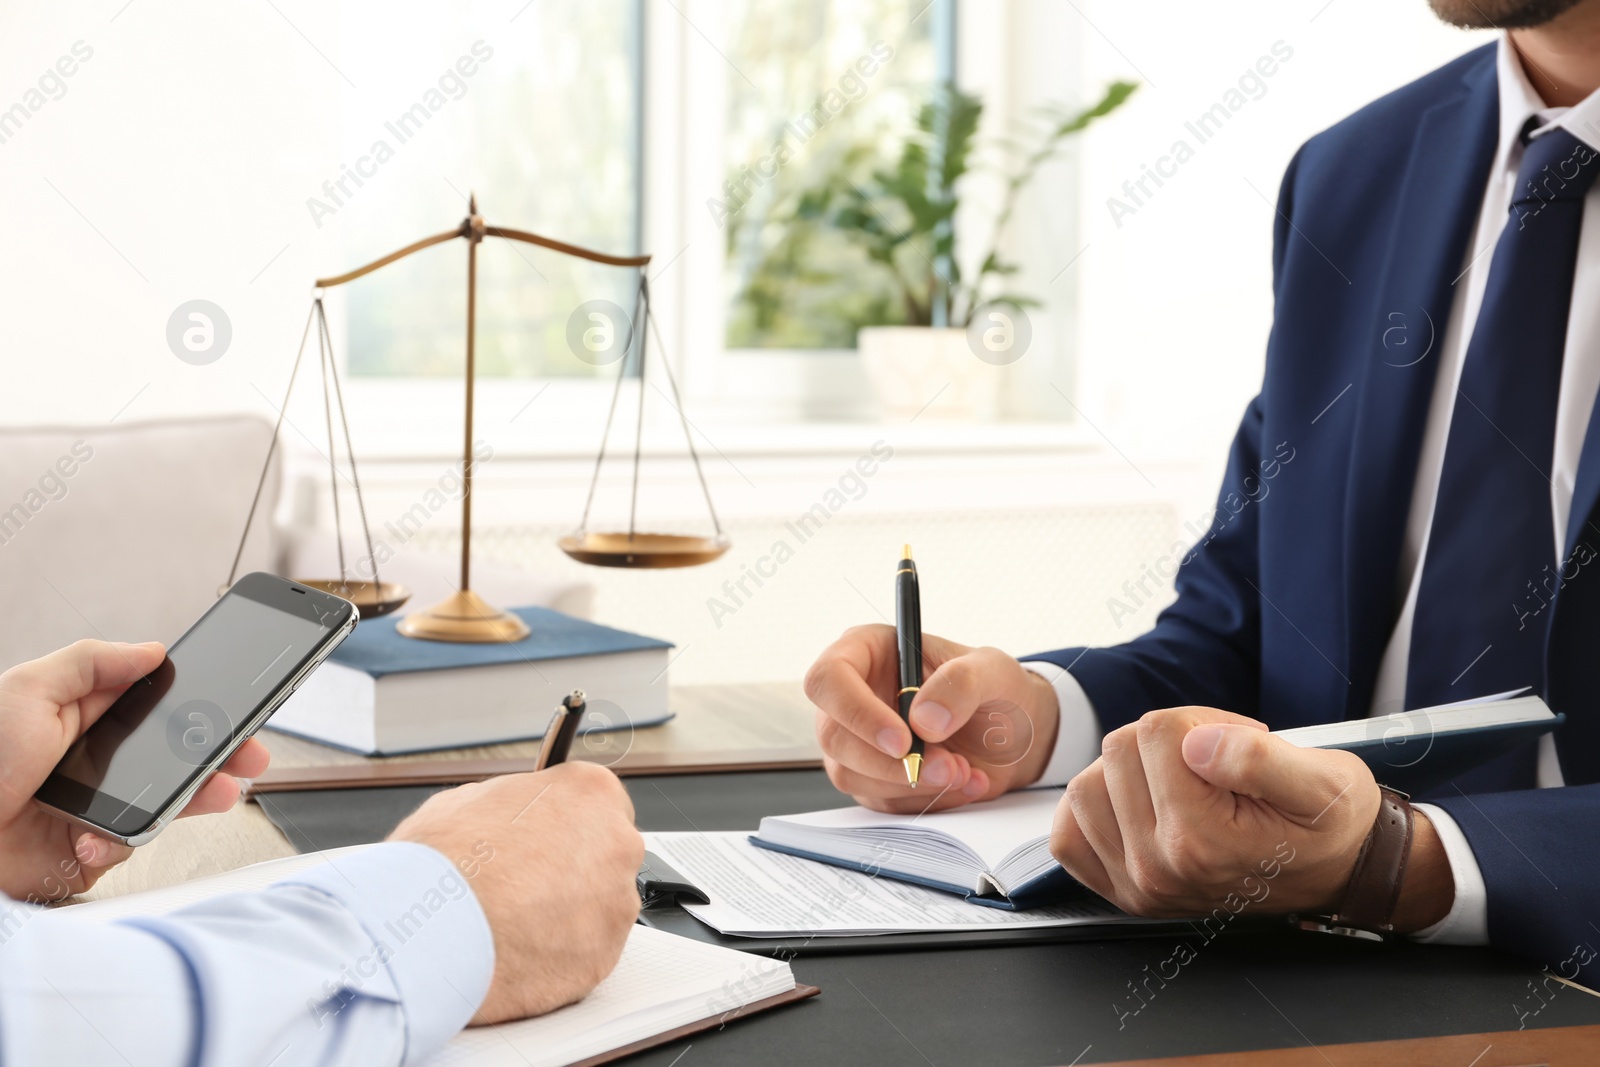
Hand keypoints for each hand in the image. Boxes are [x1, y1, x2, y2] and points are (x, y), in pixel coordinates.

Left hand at [0, 639, 269, 901]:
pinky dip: (121, 839)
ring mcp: (95, 804)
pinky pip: (129, 841)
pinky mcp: (90, 847)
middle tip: (249, 751)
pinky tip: (97, 834)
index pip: (151, 702)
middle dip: (217, 752)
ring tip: (221, 790)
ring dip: (196, 795)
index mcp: (79, 715)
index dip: (193, 702)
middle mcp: (92, 758)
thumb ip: (90, 664)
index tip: (231, 700)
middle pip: (171, 752)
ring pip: (164, 797)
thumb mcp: (26, 690)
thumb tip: (151, 649)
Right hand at [391, 762, 643, 1023]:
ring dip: (567, 916)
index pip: (599, 804)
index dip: (565, 827)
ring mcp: (616, 905)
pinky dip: (558, 957)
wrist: (430, 931)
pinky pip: (585, 954)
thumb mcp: (468, 800)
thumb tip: (511, 815)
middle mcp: (618, 844)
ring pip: (599, 909)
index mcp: (590, 793)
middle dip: (572, 871)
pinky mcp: (603, 958)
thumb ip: (513, 805)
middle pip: (605, 857)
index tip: (547, 842)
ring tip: (513, 923)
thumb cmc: (443, 863)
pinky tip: (519, 952)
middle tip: (524, 886)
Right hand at [804, 625, 1060, 812]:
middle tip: (947, 765)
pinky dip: (926, 799)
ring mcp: (856, 740)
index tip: (902, 741)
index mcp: (867, 651)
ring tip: (965, 770)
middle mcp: (852, 695)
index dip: (856, 712)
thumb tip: (923, 719)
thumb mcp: (994, 671)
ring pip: (851, 775)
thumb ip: (961, 684)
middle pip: (833, 736)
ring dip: (912, 784)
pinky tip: (964, 781)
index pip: (828, 678)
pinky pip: (881, 801)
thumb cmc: (995, 689)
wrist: (1012, 735)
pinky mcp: (871, 779)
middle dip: (890, 763)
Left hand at [1050, 706, 1452, 929]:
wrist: (1338, 872)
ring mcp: (1135, 885)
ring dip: (1129, 772)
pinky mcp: (1120, 889)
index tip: (1237, 744)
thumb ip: (1259, 759)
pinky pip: (1068, 833)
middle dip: (1166, 741)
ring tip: (1184, 784)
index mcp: (1201, 841)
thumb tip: (1196, 742)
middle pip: (1117, 751)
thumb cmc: (1329, 825)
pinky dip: (1096, 809)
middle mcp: (1158, 870)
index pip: (1157, 731)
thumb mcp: (1323, 782)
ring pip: (1086, 785)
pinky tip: (1140, 807)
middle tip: (1215, 763)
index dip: (1201, 721)